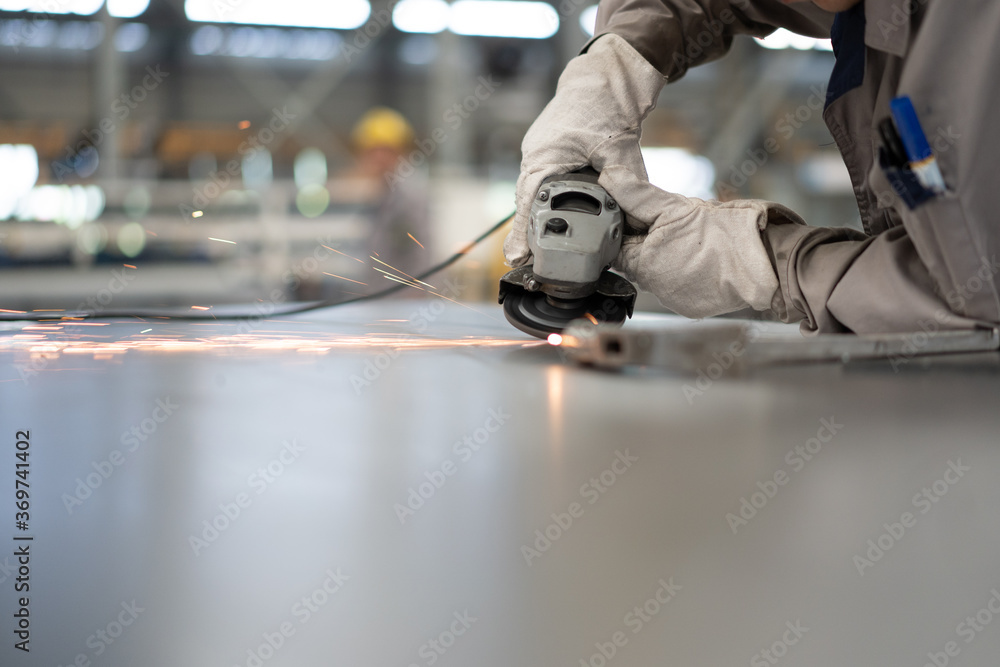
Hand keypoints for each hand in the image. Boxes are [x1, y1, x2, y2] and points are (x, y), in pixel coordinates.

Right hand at [505, 34, 664, 266]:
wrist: (607, 74)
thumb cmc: (606, 102)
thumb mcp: (619, 146)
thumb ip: (623, 181)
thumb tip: (633, 212)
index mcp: (543, 156)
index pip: (528, 204)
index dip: (522, 235)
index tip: (516, 259)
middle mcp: (536, 156)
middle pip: (529, 203)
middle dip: (529, 233)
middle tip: (528, 264)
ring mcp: (542, 153)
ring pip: (539, 194)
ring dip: (541, 218)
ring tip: (540, 251)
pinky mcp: (554, 153)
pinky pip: (548, 183)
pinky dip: (552, 202)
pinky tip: (560, 221)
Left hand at [602, 167, 804, 318]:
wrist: (766, 261)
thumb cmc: (724, 234)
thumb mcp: (674, 206)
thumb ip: (637, 194)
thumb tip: (609, 177)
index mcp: (643, 266)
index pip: (618, 246)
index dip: (628, 227)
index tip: (644, 215)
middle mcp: (654, 290)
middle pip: (637, 260)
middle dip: (649, 241)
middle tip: (674, 225)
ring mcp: (673, 301)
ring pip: (659, 272)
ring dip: (668, 256)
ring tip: (692, 242)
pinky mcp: (692, 308)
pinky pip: (678, 286)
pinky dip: (685, 272)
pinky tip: (701, 258)